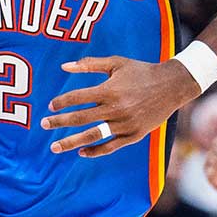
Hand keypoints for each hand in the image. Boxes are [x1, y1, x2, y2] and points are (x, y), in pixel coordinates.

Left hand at [42, 56, 199, 157]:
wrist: (172, 85)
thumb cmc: (141, 71)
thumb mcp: (116, 63)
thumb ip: (90, 64)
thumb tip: (64, 66)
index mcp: (109, 90)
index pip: (78, 98)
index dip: (62, 102)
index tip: (51, 106)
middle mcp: (115, 108)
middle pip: (80, 118)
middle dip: (59, 122)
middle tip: (43, 125)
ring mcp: (125, 124)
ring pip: (93, 136)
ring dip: (71, 142)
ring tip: (55, 147)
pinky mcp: (135, 135)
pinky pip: (111, 146)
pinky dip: (96, 151)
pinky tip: (82, 152)